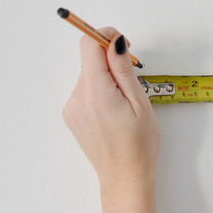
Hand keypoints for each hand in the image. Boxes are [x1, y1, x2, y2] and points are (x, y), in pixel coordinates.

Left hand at [62, 28, 160, 189]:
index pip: (89, 45)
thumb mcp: (140, 103)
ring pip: (89, 74)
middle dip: (111, 60)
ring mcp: (72, 107)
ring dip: (107, 77)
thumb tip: (115, 43)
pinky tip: (115, 109)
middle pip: (89, 59)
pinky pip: (85, 89)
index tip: (123, 45)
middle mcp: (78, 98)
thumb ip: (124, 71)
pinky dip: (100, 90)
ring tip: (125, 101)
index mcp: (97, 93)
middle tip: (133, 78)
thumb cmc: (139, 145)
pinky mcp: (72, 114)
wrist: (125, 176)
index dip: (106, 37)